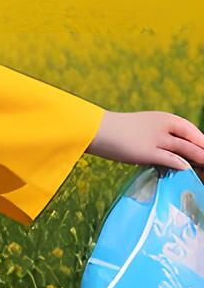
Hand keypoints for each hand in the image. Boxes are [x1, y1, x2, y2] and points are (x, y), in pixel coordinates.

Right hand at [87, 110, 203, 172]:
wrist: (95, 129)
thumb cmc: (117, 130)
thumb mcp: (143, 128)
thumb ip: (161, 137)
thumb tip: (179, 155)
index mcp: (162, 118)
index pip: (191, 130)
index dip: (201, 141)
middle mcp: (162, 126)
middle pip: (192, 140)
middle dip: (202, 151)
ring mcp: (156, 139)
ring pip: (187, 149)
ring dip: (199, 159)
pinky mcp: (148, 152)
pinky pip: (172, 160)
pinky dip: (182, 165)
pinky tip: (187, 169)